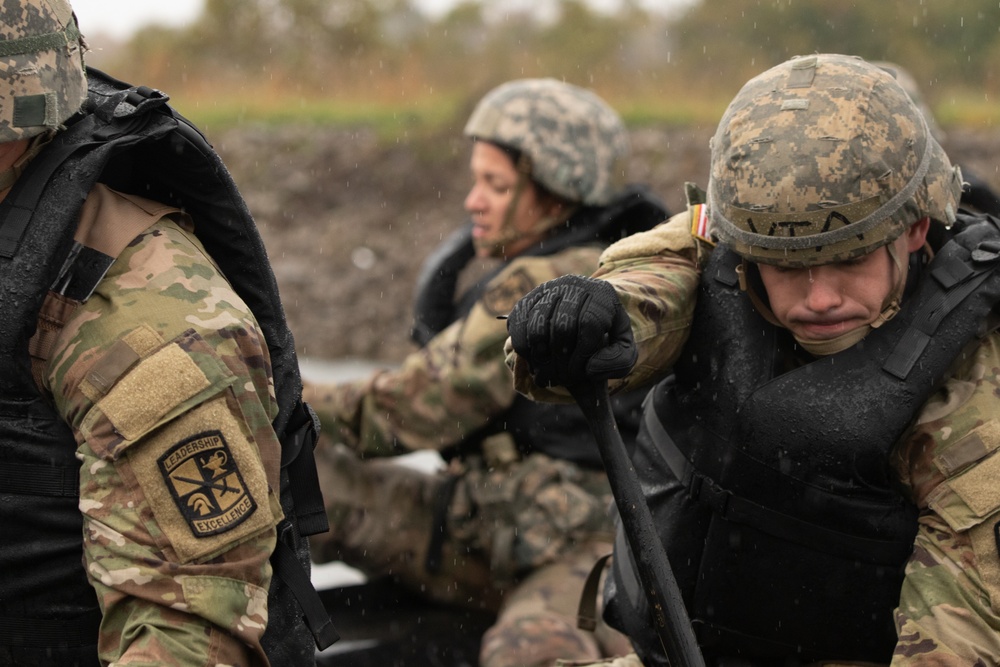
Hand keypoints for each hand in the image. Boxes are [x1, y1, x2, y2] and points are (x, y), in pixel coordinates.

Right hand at [506, 275, 636, 387]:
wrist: (585, 315)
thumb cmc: (605, 336)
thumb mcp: (624, 349)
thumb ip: (618, 362)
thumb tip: (590, 368)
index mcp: (602, 294)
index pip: (588, 324)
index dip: (582, 355)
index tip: (581, 373)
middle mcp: (574, 285)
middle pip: (561, 326)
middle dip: (560, 361)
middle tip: (562, 379)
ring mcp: (548, 289)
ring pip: (537, 326)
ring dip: (540, 358)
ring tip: (547, 374)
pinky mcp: (528, 298)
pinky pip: (517, 324)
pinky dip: (523, 348)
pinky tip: (534, 361)